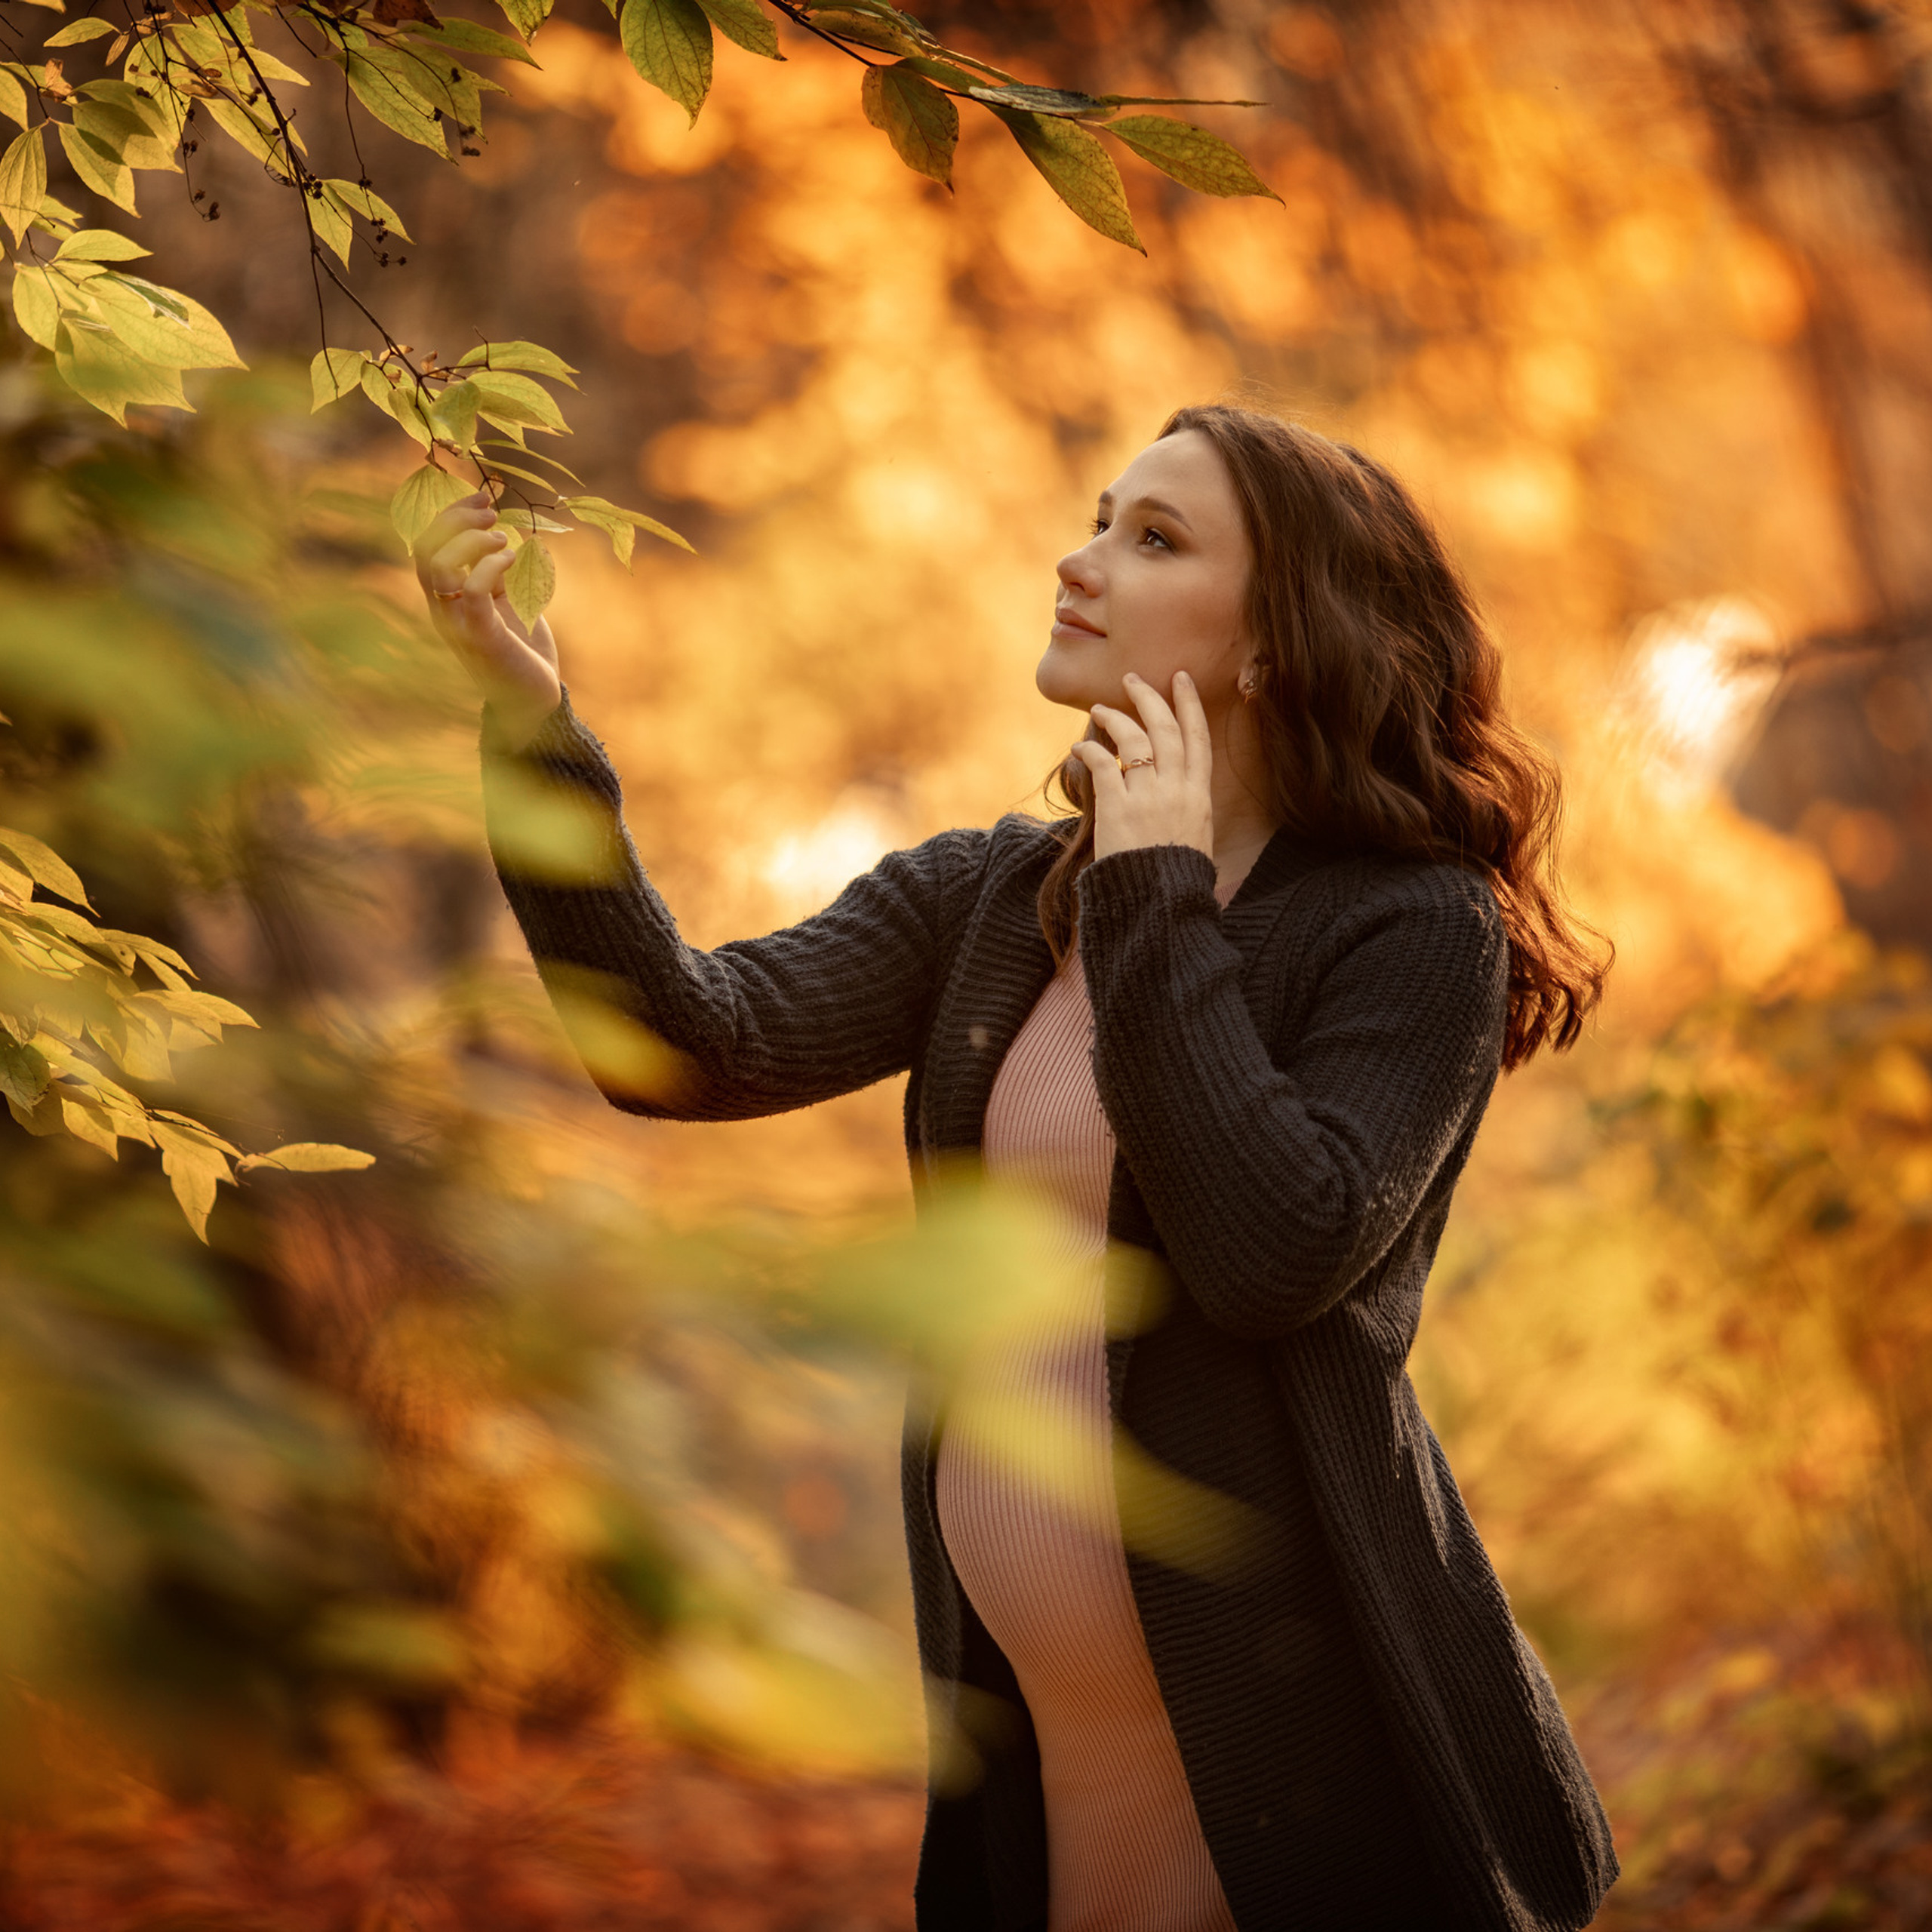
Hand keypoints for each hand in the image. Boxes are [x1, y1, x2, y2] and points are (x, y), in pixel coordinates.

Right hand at [413, 491, 561, 751]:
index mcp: (444, 598)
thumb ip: (497, 572)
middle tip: (490, 508)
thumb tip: (501, 529)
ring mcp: (457, 624)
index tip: (481, 495)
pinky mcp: (480, 637)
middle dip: (454, 518)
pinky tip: (512, 557)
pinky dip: (490, 565)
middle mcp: (441, 609)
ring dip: (470, 541)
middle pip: (424, 549)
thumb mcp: (508, 602)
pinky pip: (472, 591)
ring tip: (503, 536)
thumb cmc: (522, 650)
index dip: (447, 513)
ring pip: (440, 566)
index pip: (425, 545)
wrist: (535, 700)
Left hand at [1068, 671, 1214, 863]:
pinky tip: (1079, 748)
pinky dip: (1089, 750)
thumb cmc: (1174, 879)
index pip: (1198, 738)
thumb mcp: (1196, 839)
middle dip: (1149, 698)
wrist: (1160, 905)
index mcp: (1200, 796)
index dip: (1189, 706)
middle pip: (1165, 729)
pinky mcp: (1118, 809)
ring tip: (1101, 709)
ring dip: (1115, 718)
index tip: (1181, 680)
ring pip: (1134, 740)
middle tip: (1132, 679)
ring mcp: (1148, 798)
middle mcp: (1177, 790)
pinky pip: (1103, 765)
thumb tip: (1180, 795)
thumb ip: (1188, 810)